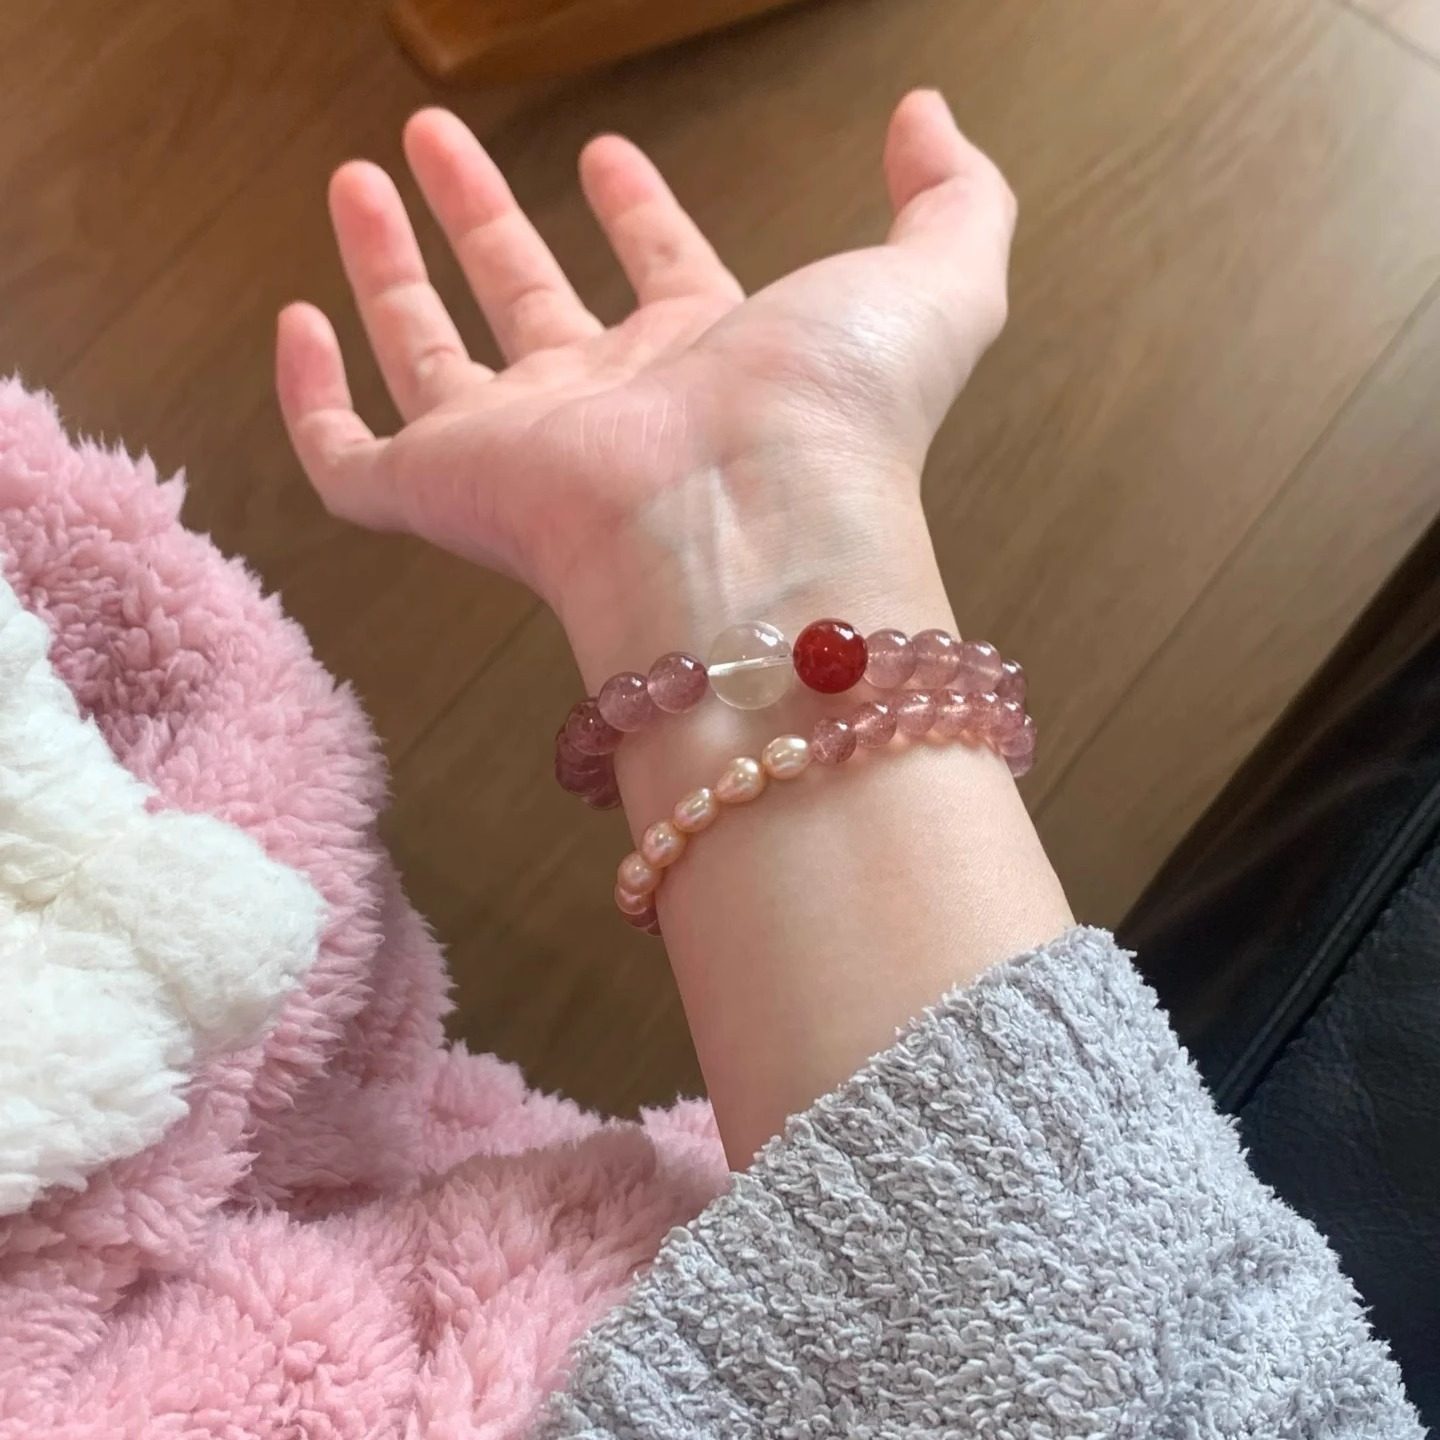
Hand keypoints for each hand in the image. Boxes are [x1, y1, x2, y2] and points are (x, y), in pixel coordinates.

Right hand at [275, 92, 1014, 678]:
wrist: (746, 538)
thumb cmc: (834, 416)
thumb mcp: (935, 282)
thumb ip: (954, 193)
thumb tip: (924, 113)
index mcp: (708, 358)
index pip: (665, 277)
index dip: (642, 214)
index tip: (608, 153)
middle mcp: (606, 406)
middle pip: (532, 304)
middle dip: (488, 219)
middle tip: (441, 141)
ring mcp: (516, 456)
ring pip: (432, 361)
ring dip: (392, 267)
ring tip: (358, 175)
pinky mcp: (437, 498)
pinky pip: (350, 460)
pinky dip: (312, 399)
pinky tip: (294, 323)